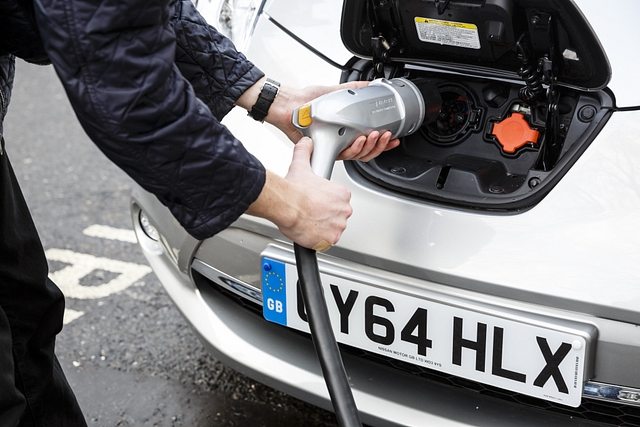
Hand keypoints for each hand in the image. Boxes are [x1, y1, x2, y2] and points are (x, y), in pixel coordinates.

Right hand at [245, 137, 352, 248]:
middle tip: (311, 213)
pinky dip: (318, 240)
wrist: (287, 205)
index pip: (339, 201)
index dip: (326, 203)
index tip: (316, 202)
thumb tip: (305, 143)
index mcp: (342, 194)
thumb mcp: (301, 164)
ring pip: (332, 229)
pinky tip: (309, 232)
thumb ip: (305, 151)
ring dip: (322, 228)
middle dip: (326, 216)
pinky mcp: (330, 239)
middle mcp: (344, 210)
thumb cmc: (295, 190)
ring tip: (308, 222)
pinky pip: (326, 242)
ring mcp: (338, 226)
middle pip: (337, 216)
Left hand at [261, 79, 399, 160]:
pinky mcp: (325, 148)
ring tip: (373, 136)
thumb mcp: (335, 92)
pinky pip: (343, 154)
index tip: (393, 137)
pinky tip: (359, 140)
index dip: (383, 142)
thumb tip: (369, 84)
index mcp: (347, 130)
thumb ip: (353, 89)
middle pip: (366, 152)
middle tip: (385, 136)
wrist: (291, 105)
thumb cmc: (308, 102)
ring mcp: (334, 146)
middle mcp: (342, 140)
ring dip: (369, 146)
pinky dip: (354, 148)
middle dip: (380, 145)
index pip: (368, 141)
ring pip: (357, 155)